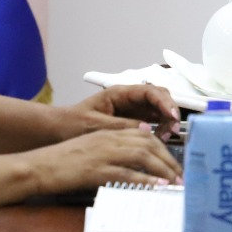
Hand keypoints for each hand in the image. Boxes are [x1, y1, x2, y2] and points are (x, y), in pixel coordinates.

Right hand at [24, 127, 181, 194]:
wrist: (37, 166)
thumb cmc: (62, 161)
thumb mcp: (90, 149)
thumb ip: (112, 150)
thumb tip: (135, 163)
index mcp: (108, 132)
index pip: (144, 134)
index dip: (162, 147)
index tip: (174, 162)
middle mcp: (109, 139)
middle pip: (148, 143)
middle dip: (168, 159)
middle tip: (181, 175)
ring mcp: (103, 153)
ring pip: (142, 156)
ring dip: (163, 169)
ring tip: (176, 183)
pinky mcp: (96, 170)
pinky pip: (126, 173)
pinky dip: (144, 179)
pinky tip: (157, 186)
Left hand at [64, 84, 179, 137]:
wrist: (58, 130)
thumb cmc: (72, 124)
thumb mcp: (95, 125)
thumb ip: (121, 125)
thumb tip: (146, 129)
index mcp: (119, 93)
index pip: (149, 91)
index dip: (164, 102)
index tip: (173, 115)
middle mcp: (128, 98)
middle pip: (159, 98)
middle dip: (170, 111)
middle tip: (173, 129)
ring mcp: (132, 109)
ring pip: (159, 109)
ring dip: (167, 121)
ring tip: (165, 137)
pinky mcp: (132, 120)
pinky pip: (153, 121)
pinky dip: (160, 129)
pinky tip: (159, 139)